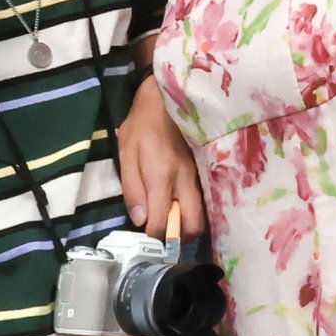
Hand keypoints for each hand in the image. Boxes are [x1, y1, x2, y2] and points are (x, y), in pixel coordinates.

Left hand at [118, 83, 205, 247]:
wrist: (170, 96)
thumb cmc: (143, 123)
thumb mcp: (126, 151)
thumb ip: (132, 188)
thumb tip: (140, 220)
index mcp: (162, 176)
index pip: (162, 222)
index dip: (154, 237)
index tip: (146, 239)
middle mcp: (185, 181)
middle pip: (192, 226)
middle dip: (179, 238)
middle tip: (166, 233)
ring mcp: (200, 176)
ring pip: (204, 215)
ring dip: (190, 225)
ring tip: (175, 221)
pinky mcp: (208, 171)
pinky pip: (208, 201)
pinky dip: (199, 210)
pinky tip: (186, 206)